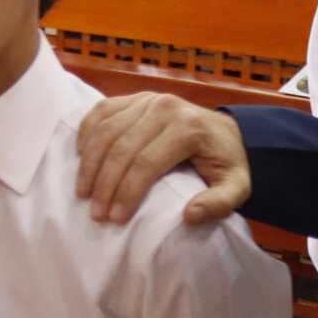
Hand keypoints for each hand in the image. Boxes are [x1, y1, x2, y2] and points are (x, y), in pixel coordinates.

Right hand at [74, 92, 249, 226]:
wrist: (227, 131)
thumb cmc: (227, 162)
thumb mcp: (237, 187)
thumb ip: (219, 204)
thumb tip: (189, 216)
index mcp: (188, 128)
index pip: (146, 163)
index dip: (127, 192)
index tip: (115, 218)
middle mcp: (165, 107)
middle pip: (122, 148)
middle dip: (104, 184)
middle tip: (95, 213)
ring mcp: (148, 99)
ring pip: (107, 130)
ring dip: (89, 163)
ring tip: (83, 192)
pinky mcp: (136, 98)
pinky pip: (103, 110)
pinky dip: (87, 132)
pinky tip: (80, 155)